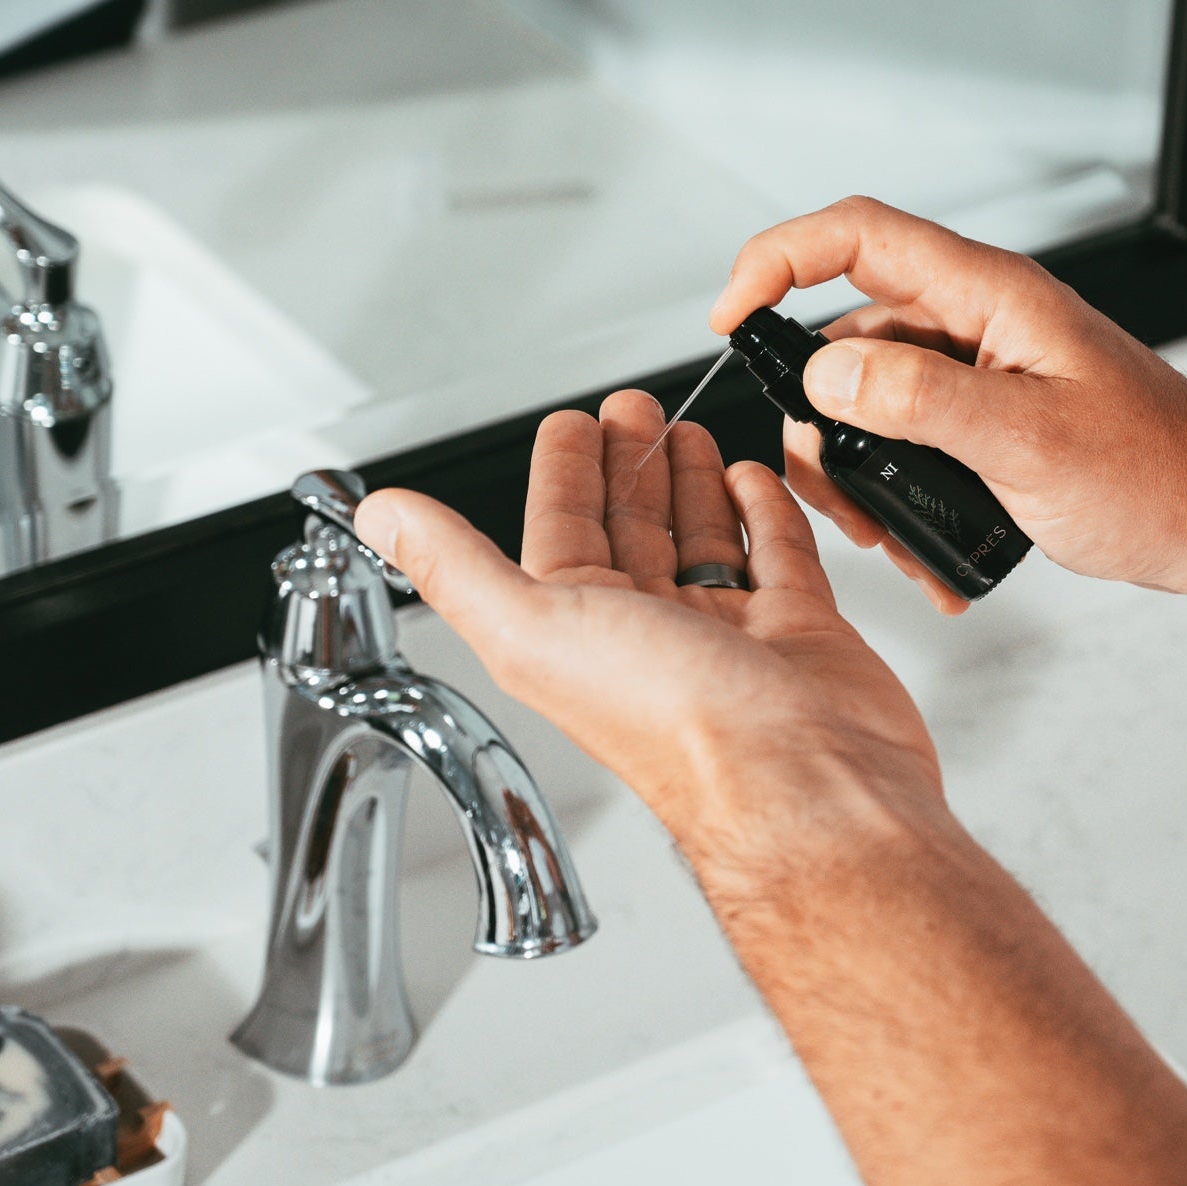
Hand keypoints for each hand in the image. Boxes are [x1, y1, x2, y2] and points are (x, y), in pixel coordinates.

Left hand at [355, 390, 949, 889]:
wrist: (803, 776)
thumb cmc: (675, 727)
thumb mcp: (530, 628)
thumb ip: (455, 567)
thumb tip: (384, 517)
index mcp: (578, 632)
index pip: (559, 532)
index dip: (562, 474)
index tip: (569, 426)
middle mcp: (648, 634)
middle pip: (630, 528)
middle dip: (627, 462)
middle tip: (631, 410)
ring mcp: (725, 633)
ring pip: (700, 537)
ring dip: (687, 481)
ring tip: (685, 432)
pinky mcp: (797, 631)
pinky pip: (776, 556)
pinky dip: (761, 513)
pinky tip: (750, 480)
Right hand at [711, 196, 1186, 609]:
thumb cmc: (1159, 472)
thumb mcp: (1030, 441)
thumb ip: (924, 399)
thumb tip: (830, 372)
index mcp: (990, 295)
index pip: (857, 237)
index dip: (778, 260)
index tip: (732, 316)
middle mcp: (977, 320)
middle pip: (847, 323)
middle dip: (814, 405)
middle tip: (823, 478)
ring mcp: (979, 367)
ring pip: (869, 388)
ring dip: (852, 458)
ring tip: (875, 526)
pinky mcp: (984, 414)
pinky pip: (906, 430)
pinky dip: (890, 481)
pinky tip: (911, 536)